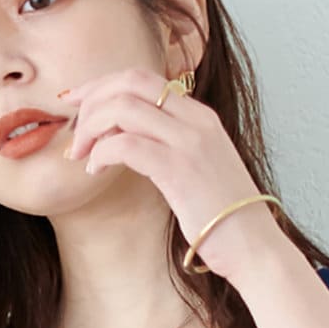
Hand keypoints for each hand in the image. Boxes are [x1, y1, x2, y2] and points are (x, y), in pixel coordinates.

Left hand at [59, 65, 283, 285]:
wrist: (255, 248)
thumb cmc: (226, 220)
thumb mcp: (202, 170)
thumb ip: (174, 148)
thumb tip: (133, 145)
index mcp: (200, 117)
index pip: (143, 78)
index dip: (104, 85)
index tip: (79, 104)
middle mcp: (196, 120)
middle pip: (129, 82)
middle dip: (92, 98)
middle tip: (73, 127)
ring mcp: (189, 142)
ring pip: (122, 108)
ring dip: (90, 128)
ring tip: (81, 156)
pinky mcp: (178, 169)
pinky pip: (125, 144)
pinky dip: (101, 154)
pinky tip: (95, 172)